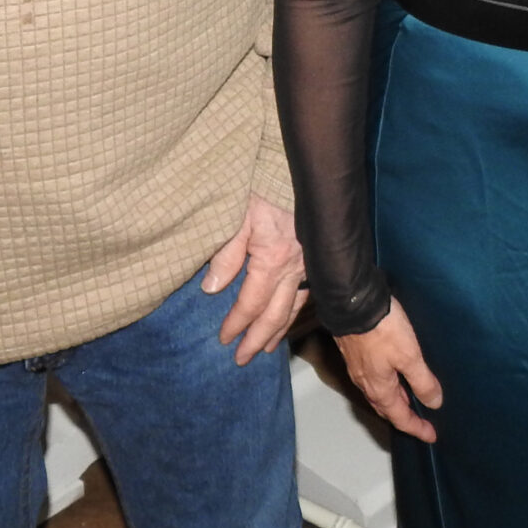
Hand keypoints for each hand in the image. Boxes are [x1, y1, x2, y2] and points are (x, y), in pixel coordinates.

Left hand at [205, 194, 308, 364]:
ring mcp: (308, 263)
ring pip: (294, 306)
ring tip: (267, 348)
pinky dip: (296, 309)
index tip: (224, 340)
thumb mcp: (239, 215)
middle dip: (258, 338)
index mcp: (274, 260)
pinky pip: (306, 291)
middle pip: (275, 313)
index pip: (251, 303)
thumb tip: (212, 288)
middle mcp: (295, 267)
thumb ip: (225, 254)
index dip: (236, 323)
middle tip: (243, 359)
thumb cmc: (265, 186)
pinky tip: (291, 314)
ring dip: (278, 329)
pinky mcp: (315, 256)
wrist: (304, 167)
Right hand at [336, 300, 443, 442]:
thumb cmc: (382, 329)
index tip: (431, 435)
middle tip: (420, 421)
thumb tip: (434, 403)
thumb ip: (422, 381)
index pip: (400, 417)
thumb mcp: (409, 356)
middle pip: (386, 408)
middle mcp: (365, 383)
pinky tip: (392, 374)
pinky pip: (371, 380)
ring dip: (394, 400)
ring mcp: (358, 368)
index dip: (417, 428)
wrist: (351, 302)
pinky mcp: (355, 353)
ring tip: (409, 398)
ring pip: (377, 394)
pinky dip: (385, 385)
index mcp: (380, 388)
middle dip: (403, 417)